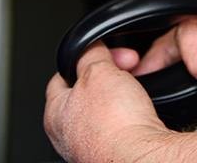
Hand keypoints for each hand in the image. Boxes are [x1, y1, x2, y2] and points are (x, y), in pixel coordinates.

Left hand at [44, 43, 173, 162]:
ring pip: (104, 110)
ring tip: (134, 89)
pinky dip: (130, 115)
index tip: (99, 52)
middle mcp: (68, 135)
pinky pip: (120, 125)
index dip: (82, 60)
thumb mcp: (98, 71)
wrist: (141, 158)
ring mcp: (90, 147)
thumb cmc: (114, 124)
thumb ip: (90, 54)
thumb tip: (89, 45)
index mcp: (55, 113)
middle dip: (106, 76)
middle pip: (85, 92)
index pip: (60, 78)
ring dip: (119, 95)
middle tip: (124, 68)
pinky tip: (139, 112)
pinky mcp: (113, 154)